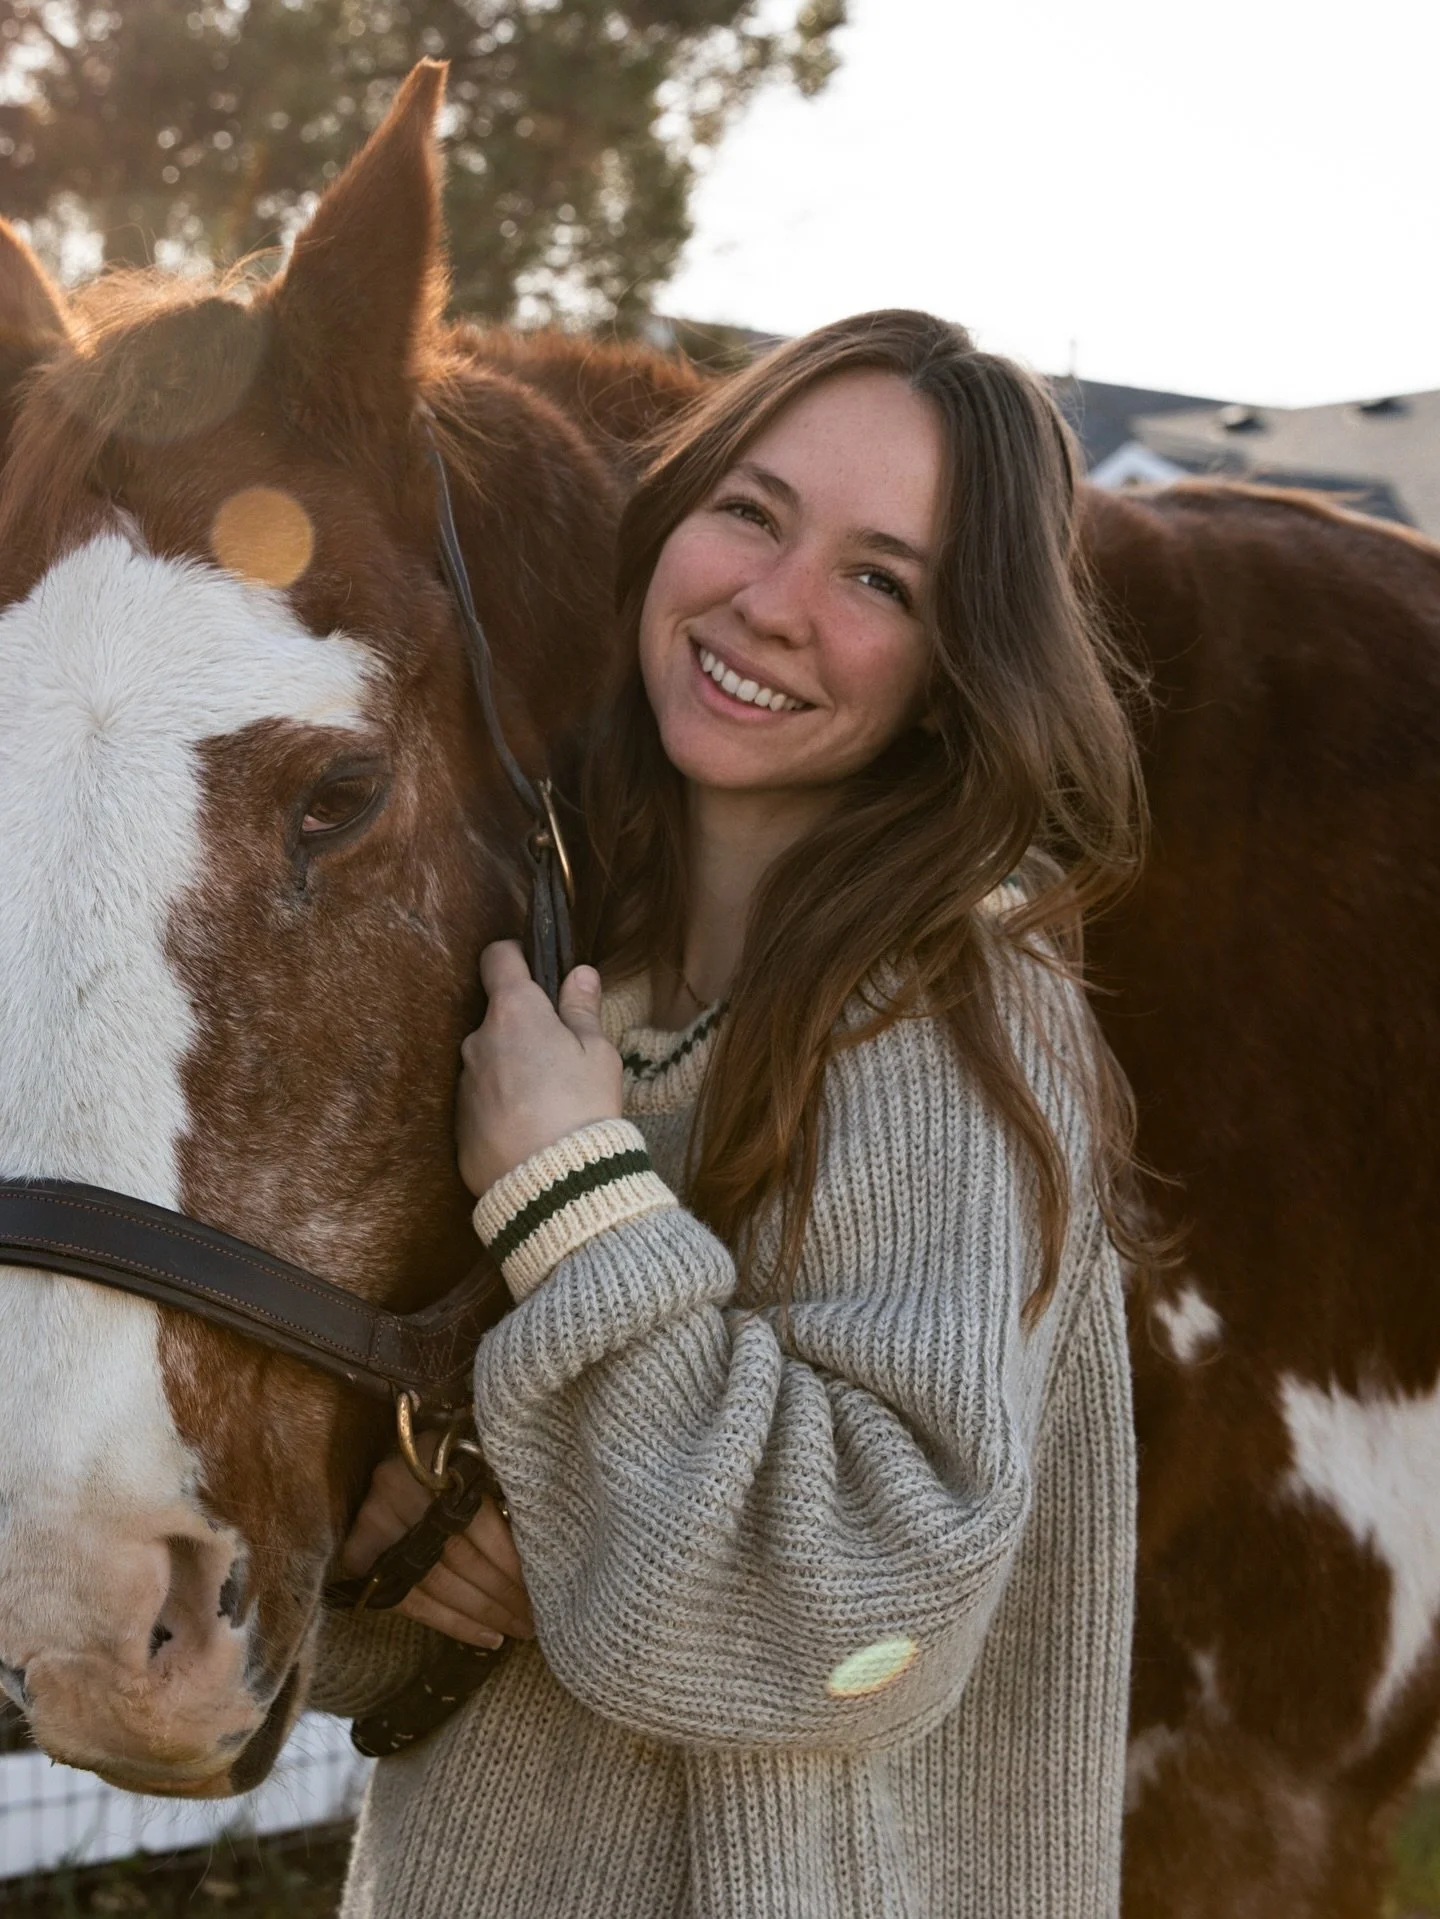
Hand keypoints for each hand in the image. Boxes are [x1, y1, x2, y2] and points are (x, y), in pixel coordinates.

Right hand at [338, 1452, 533, 1649]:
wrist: (394, 1463)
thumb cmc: (447, 1462)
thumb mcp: (473, 1459)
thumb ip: (496, 1493)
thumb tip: (538, 1551)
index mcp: (432, 1458)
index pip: (477, 1522)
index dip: (510, 1560)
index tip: (543, 1586)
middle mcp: (397, 1489)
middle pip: (457, 1556)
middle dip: (502, 1594)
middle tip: (535, 1619)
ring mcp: (373, 1523)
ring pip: (435, 1584)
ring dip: (482, 1614)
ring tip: (516, 1631)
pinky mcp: (358, 1555)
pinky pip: (409, 1602)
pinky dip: (451, 1623)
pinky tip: (485, 1637)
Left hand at [456, 943, 622, 1196]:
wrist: (553, 1186)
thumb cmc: (583, 1107)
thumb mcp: (598, 1055)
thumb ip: (582, 1010)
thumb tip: (579, 973)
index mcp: (515, 1013)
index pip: (497, 958)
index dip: (515, 957)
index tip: (534, 971)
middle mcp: (478, 1040)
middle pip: (497, 1017)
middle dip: (522, 1028)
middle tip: (559, 1057)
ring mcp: (463, 1083)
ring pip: (488, 1060)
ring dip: (510, 1068)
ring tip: (546, 1102)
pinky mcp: (458, 1123)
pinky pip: (480, 1100)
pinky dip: (500, 1105)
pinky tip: (528, 1130)